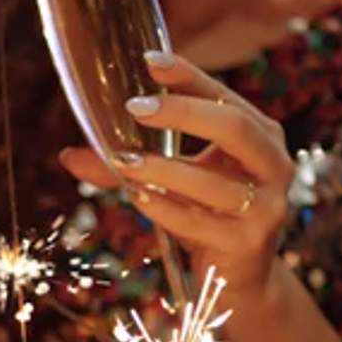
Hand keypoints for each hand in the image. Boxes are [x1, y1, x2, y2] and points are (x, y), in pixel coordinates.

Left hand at [58, 50, 292, 293]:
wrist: (238, 281)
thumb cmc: (206, 217)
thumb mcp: (173, 182)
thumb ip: (129, 164)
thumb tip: (68, 154)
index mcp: (261, 136)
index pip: (224, 96)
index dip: (189, 76)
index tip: (150, 61)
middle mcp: (273, 166)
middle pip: (233, 126)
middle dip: (182, 113)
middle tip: (134, 107)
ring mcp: (266, 207)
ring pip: (212, 181)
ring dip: (162, 168)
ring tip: (122, 160)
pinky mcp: (249, 243)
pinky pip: (200, 221)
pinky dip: (164, 207)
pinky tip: (136, 196)